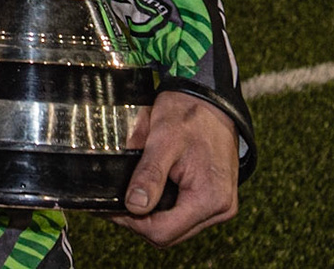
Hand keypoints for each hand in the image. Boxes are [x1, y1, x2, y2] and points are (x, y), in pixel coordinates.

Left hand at [109, 89, 239, 246]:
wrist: (212, 100)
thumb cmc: (191, 114)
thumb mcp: (164, 139)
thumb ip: (150, 174)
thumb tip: (134, 206)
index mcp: (209, 198)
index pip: (163, 232)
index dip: (133, 223)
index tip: (112, 208)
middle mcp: (220, 209)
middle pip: (169, 234)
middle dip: (140, 221)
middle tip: (117, 200)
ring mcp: (220, 206)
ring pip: (177, 227)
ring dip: (152, 216)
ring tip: (131, 194)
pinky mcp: (216, 199)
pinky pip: (185, 215)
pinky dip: (166, 208)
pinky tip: (150, 192)